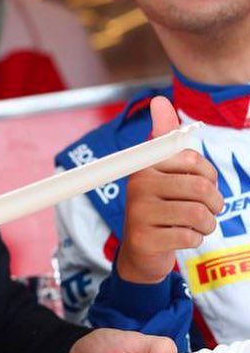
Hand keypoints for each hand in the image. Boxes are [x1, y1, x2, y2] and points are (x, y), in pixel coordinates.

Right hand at [117, 96, 223, 283]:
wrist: (141, 251)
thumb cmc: (159, 205)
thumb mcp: (162, 171)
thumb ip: (165, 138)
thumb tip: (159, 101)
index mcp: (145, 165)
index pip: (191, 159)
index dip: (207, 175)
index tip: (199, 184)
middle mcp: (137, 185)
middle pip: (199, 187)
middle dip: (214, 203)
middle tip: (206, 210)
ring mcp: (138, 212)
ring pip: (198, 213)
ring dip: (206, 224)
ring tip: (196, 225)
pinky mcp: (144, 238)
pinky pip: (189, 236)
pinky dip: (194, 239)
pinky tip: (181, 237)